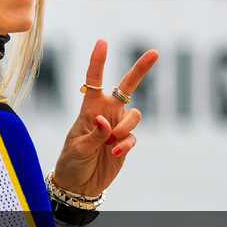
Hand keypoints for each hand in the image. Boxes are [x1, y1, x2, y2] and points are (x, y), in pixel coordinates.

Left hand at [49, 39, 157, 197]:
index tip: (103, 42)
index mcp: (89, 109)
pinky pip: (133, 138)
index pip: (94, 81)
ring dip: (124, 128)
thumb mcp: (78, 148)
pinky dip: (125, 144)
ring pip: (135, 115)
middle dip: (141, 69)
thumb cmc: (72, 162)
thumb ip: (93, 134)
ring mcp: (117, 128)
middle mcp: (106, 114)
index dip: (98, 61)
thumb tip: (104, 121)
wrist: (79, 184)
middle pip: (127, 87)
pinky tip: (114, 153)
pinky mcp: (125, 144)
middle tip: (154, 52)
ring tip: (110, 143)